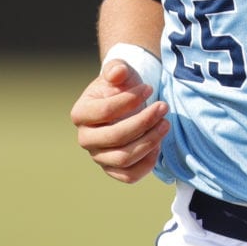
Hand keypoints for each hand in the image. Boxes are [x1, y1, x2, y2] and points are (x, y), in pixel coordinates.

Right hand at [70, 59, 169, 182]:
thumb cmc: (121, 86)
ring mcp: (99, 156)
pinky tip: (158, 144)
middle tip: (164, 107)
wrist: (127, 101)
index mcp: (81, 113)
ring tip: (165, 124)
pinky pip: (129, 176)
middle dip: (144, 122)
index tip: (149, 88)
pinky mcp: (113, 169)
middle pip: (116, 137)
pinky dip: (147, 163)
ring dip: (150, 141)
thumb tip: (117, 73)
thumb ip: (117, 69)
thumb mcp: (120, 72)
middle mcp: (85, 138)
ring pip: (124, 158)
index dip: (130, 100)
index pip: (105, 111)